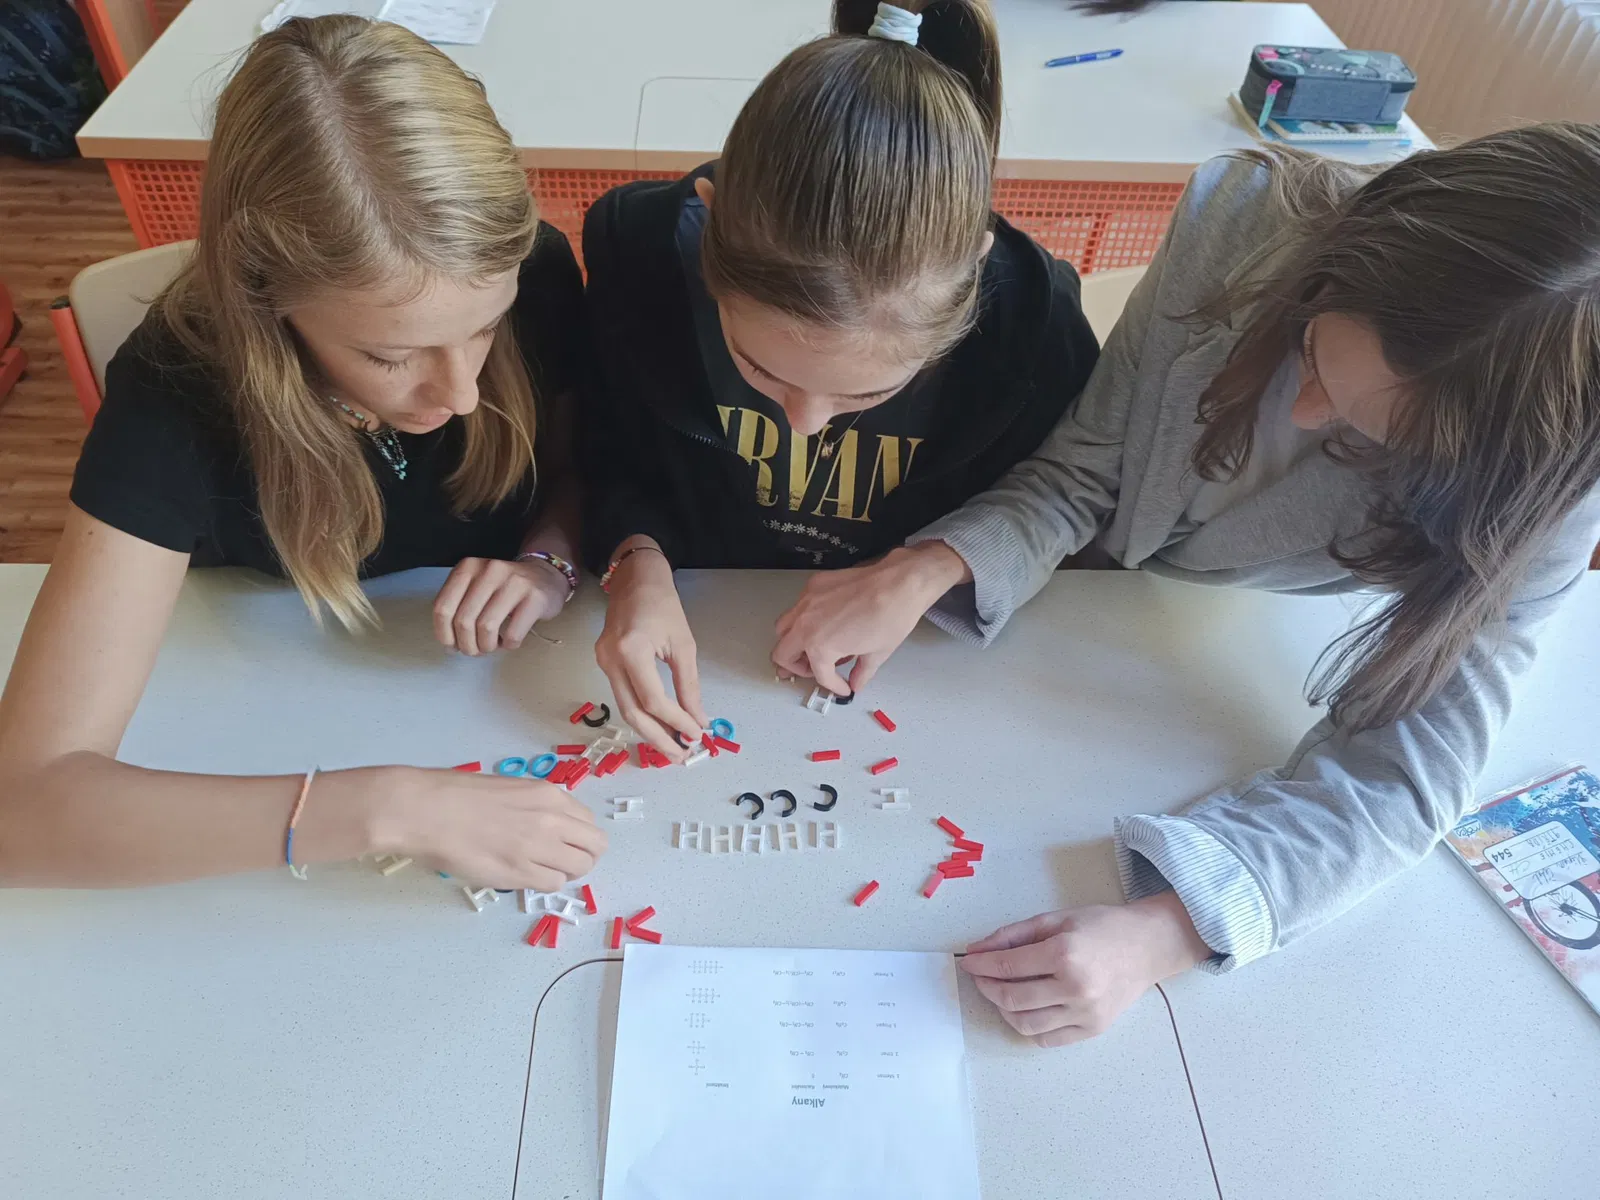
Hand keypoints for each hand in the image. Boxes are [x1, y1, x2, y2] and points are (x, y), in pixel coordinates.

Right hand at [374, 766, 607, 890]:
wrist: (427, 810)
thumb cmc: (456, 794)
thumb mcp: (510, 788)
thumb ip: (536, 806)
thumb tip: (548, 824)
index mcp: (549, 795)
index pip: (588, 822)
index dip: (579, 836)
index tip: (564, 842)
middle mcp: (552, 820)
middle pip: (595, 847)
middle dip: (585, 856)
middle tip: (563, 862)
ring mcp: (538, 848)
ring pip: (580, 868)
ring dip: (566, 872)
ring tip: (542, 871)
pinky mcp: (520, 874)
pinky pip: (554, 884)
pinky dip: (546, 884)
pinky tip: (526, 877)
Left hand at [433, 557, 567, 655]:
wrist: (545, 577)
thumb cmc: (505, 589)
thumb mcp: (475, 587)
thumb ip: (458, 607)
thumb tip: (450, 643)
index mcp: (468, 567)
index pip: (443, 608)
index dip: (444, 634)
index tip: (452, 646)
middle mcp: (490, 570)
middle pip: (464, 621)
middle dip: (467, 645)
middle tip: (475, 650)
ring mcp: (515, 582)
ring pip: (486, 628)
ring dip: (486, 646)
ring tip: (492, 645)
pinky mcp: (535, 597)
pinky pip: (513, 634)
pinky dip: (508, 645)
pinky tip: (509, 640)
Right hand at [594, 544, 706, 757]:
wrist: (635, 579)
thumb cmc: (663, 605)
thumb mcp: (684, 644)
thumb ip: (689, 685)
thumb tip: (698, 720)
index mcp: (631, 650)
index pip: (652, 700)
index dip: (676, 722)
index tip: (697, 735)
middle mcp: (610, 659)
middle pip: (632, 713)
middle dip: (658, 739)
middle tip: (681, 756)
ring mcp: (602, 662)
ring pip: (625, 709)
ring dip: (650, 731)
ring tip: (673, 747)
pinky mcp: (603, 663)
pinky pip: (622, 696)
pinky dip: (642, 714)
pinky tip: (660, 725)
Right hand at [771, 542, 968, 694]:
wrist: (900, 583)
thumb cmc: (891, 615)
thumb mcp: (877, 654)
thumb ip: (861, 673)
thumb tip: (856, 682)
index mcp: (821, 646)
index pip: (818, 675)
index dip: (832, 686)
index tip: (841, 686)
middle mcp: (806, 624)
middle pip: (782, 654)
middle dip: (795, 668)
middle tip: (811, 671)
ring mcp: (807, 602)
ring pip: (782, 629)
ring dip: (792, 644)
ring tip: (811, 648)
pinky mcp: (814, 586)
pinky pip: (797, 607)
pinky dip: (802, 620)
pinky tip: (824, 623)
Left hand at [959, 893, 1210, 1046]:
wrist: (1147, 947)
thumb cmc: (1103, 927)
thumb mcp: (1056, 919)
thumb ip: (1014, 934)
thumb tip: (979, 949)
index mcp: (1064, 954)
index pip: (1008, 966)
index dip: (981, 966)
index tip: (968, 963)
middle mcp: (1074, 988)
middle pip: (1012, 998)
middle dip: (987, 988)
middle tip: (980, 978)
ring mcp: (1085, 1013)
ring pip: (1026, 1024)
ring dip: (1004, 1010)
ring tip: (1001, 994)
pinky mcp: (1092, 1029)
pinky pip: (1048, 1038)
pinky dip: (1029, 1027)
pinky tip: (1025, 1009)